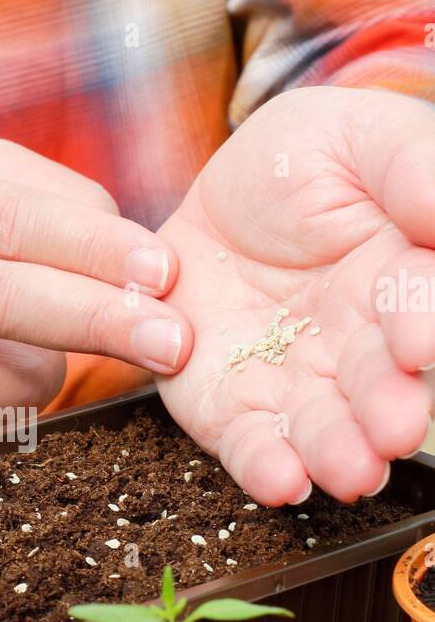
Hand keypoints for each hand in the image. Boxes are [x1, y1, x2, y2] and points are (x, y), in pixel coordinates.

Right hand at [0, 140, 190, 455]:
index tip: (162, 269)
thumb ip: (38, 194)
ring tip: (12, 340)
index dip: (91, 249)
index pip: (9, 224)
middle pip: (4, 304)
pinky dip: (6, 404)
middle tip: (174, 343)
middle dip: (99, 322)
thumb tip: (127, 242)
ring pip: (10, 381)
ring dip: (48, 366)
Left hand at [157, 87, 434, 504]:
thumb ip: (412, 169)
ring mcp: (294, 381)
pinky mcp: (230, 405)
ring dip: (335, 452)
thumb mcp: (358, 140)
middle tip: (392, 431)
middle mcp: (356, 346)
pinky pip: (249, 442)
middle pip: (377, 384)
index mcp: (401, 282)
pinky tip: (281, 482)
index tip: (417, 342)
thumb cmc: (302, 161)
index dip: (420, 324)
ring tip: (346, 471)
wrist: (208, 201)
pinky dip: (264, 466)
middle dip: (386, 409)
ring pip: (321, 427)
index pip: (416, 307)